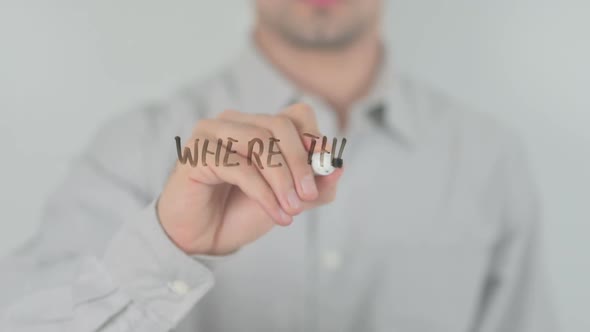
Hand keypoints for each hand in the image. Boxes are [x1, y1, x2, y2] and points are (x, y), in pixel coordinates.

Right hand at [156, 103, 343, 254]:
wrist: (201, 239)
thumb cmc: (239, 213)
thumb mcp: (287, 201)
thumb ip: (315, 187)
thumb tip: (340, 168)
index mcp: (257, 126)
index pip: (296, 115)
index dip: (314, 140)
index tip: (325, 169)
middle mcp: (234, 122)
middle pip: (280, 125)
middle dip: (301, 162)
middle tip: (309, 196)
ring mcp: (212, 133)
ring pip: (260, 142)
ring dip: (283, 179)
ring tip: (292, 210)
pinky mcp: (196, 152)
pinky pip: (240, 167)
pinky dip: (264, 193)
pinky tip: (276, 214)